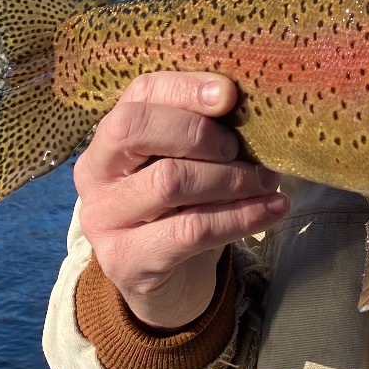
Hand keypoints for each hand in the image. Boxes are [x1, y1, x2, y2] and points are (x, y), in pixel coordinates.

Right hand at [74, 72, 288, 329]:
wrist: (171, 280)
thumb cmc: (184, 205)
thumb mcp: (190, 161)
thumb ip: (206, 128)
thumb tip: (240, 97)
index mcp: (109, 136)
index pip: (140, 93)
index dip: (185, 88)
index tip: (230, 94)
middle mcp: (94, 174)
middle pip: (137, 130)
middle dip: (199, 132)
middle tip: (242, 149)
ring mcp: (103, 219)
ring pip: (170, 181)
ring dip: (231, 178)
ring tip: (268, 180)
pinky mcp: (126, 260)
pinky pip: (192, 230)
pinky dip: (241, 216)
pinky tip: (273, 209)